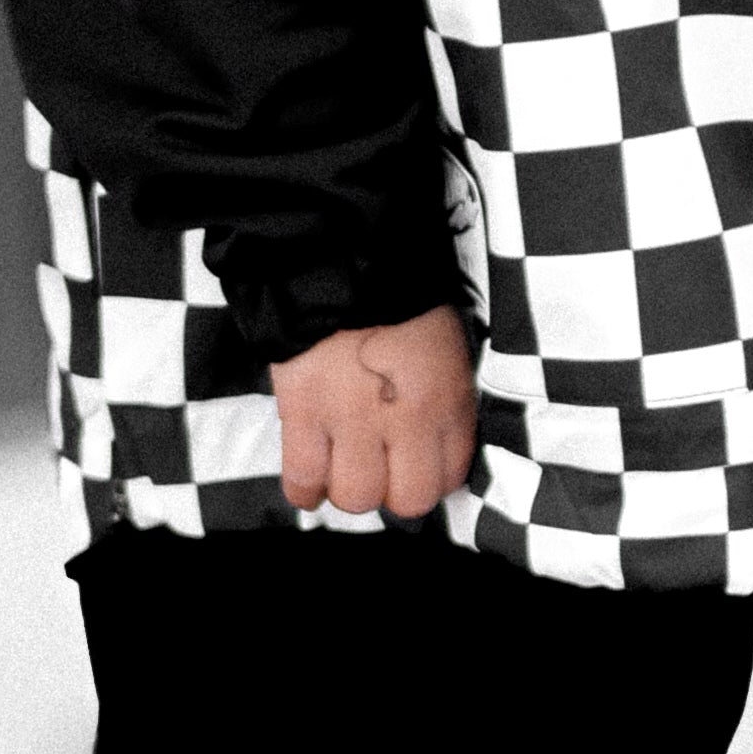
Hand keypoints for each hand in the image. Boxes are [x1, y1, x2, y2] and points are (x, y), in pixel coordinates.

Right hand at [271, 308, 477, 518]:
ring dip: (345, 488)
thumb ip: (443, 400)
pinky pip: (303, 478)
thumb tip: (429, 446)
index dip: (428, 480)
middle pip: (405, 500)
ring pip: (354, 496)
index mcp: (447, 398)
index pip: (449, 477)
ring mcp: (353, 418)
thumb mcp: (445, 347)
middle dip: (391, 491)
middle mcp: (407, 418)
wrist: (341, 253)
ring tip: (339, 467)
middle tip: (376, 469)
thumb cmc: (396, 296)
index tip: (412, 469)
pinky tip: (308, 478)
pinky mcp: (303, 411)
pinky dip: (304, 488)